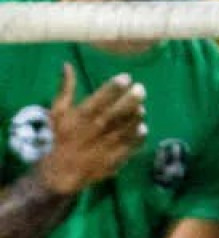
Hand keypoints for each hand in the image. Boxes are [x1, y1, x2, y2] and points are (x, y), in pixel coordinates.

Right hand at [38, 65, 144, 196]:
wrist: (62, 171)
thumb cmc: (61, 137)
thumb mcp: (59, 112)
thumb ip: (66, 89)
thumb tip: (67, 65)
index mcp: (82, 116)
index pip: (102, 97)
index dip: (116, 85)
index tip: (126, 77)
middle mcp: (97, 129)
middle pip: (121, 110)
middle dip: (134, 96)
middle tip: (140, 88)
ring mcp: (108, 143)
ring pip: (131, 124)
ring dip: (138, 113)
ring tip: (139, 108)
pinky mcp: (117, 156)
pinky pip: (135, 142)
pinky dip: (140, 133)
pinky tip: (140, 126)